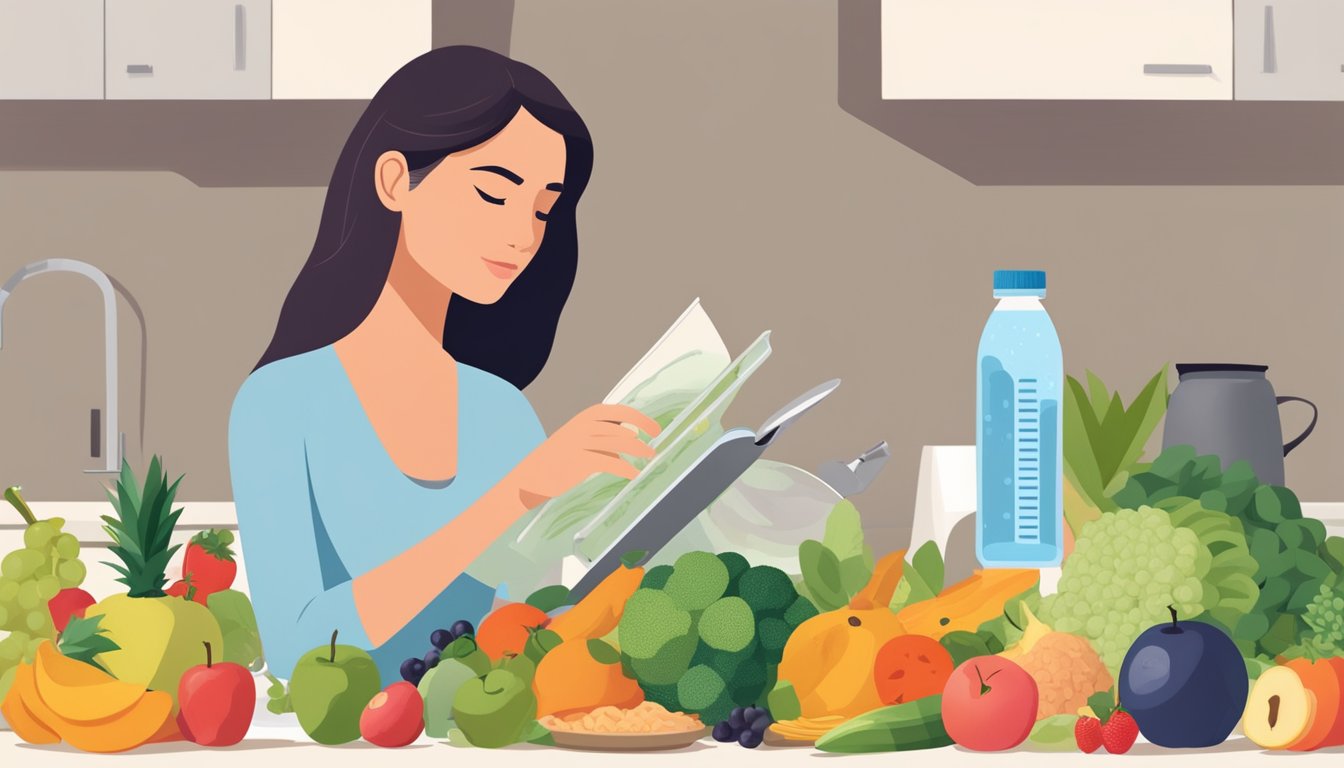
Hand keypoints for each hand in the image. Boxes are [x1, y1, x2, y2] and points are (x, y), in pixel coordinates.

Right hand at [504, 404, 661, 507]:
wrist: (531, 475)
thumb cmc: (559, 459)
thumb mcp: (580, 439)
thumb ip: (603, 436)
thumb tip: (630, 438)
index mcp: (585, 417)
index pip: (619, 411)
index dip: (639, 417)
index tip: (654, 428)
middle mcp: (583, 426)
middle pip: (622, 427)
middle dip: (643, 435)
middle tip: (656, 446)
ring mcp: (580, 442)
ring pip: (618, 443)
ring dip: (638, 451)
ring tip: (650, 458)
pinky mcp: (578, 460)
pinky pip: (609, 462)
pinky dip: (624, 468)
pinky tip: (634, 474)